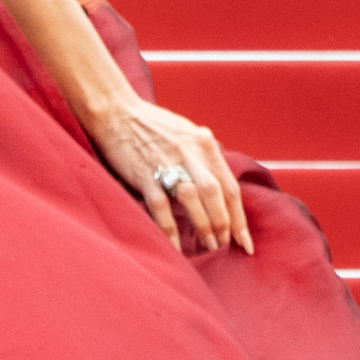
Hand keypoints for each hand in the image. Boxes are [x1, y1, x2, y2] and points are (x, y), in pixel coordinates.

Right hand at [83, 95, 251, 253]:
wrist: (115, 112)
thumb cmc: (151, 126)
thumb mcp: (187, 135)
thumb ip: (203, 159)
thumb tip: (218, 189)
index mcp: (204, 143)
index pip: (229, 185)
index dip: (238, 216)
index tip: (243, 240)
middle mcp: (191, 152)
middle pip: (216, 193)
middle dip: (224, 224)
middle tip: (224, 245)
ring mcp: (168, 162)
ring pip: (194, 199)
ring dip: (204, 226)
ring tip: (208, 245)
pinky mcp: (145, 173)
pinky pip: (162, 206)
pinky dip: (170, 229)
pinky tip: (175, 246)